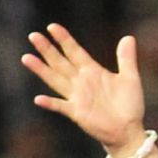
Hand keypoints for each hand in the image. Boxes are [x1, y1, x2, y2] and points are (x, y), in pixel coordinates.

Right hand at [22, 23, 149, 153]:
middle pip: (60, 62)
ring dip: (41, 69)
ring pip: (55, 79)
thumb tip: (128, 37)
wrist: (129, 130)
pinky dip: (50, 103)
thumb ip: (126, 58)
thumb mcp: (130, 78)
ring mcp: (77, 97)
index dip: (64, 39)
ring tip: (27, 58)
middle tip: (33, 36)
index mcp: (92, 71)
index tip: (51, 26)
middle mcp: (81, 82)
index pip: (75, 51)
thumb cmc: (130, 105)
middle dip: (47, 49)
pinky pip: (61, 106)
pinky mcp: (77, 113)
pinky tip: (38, 99)